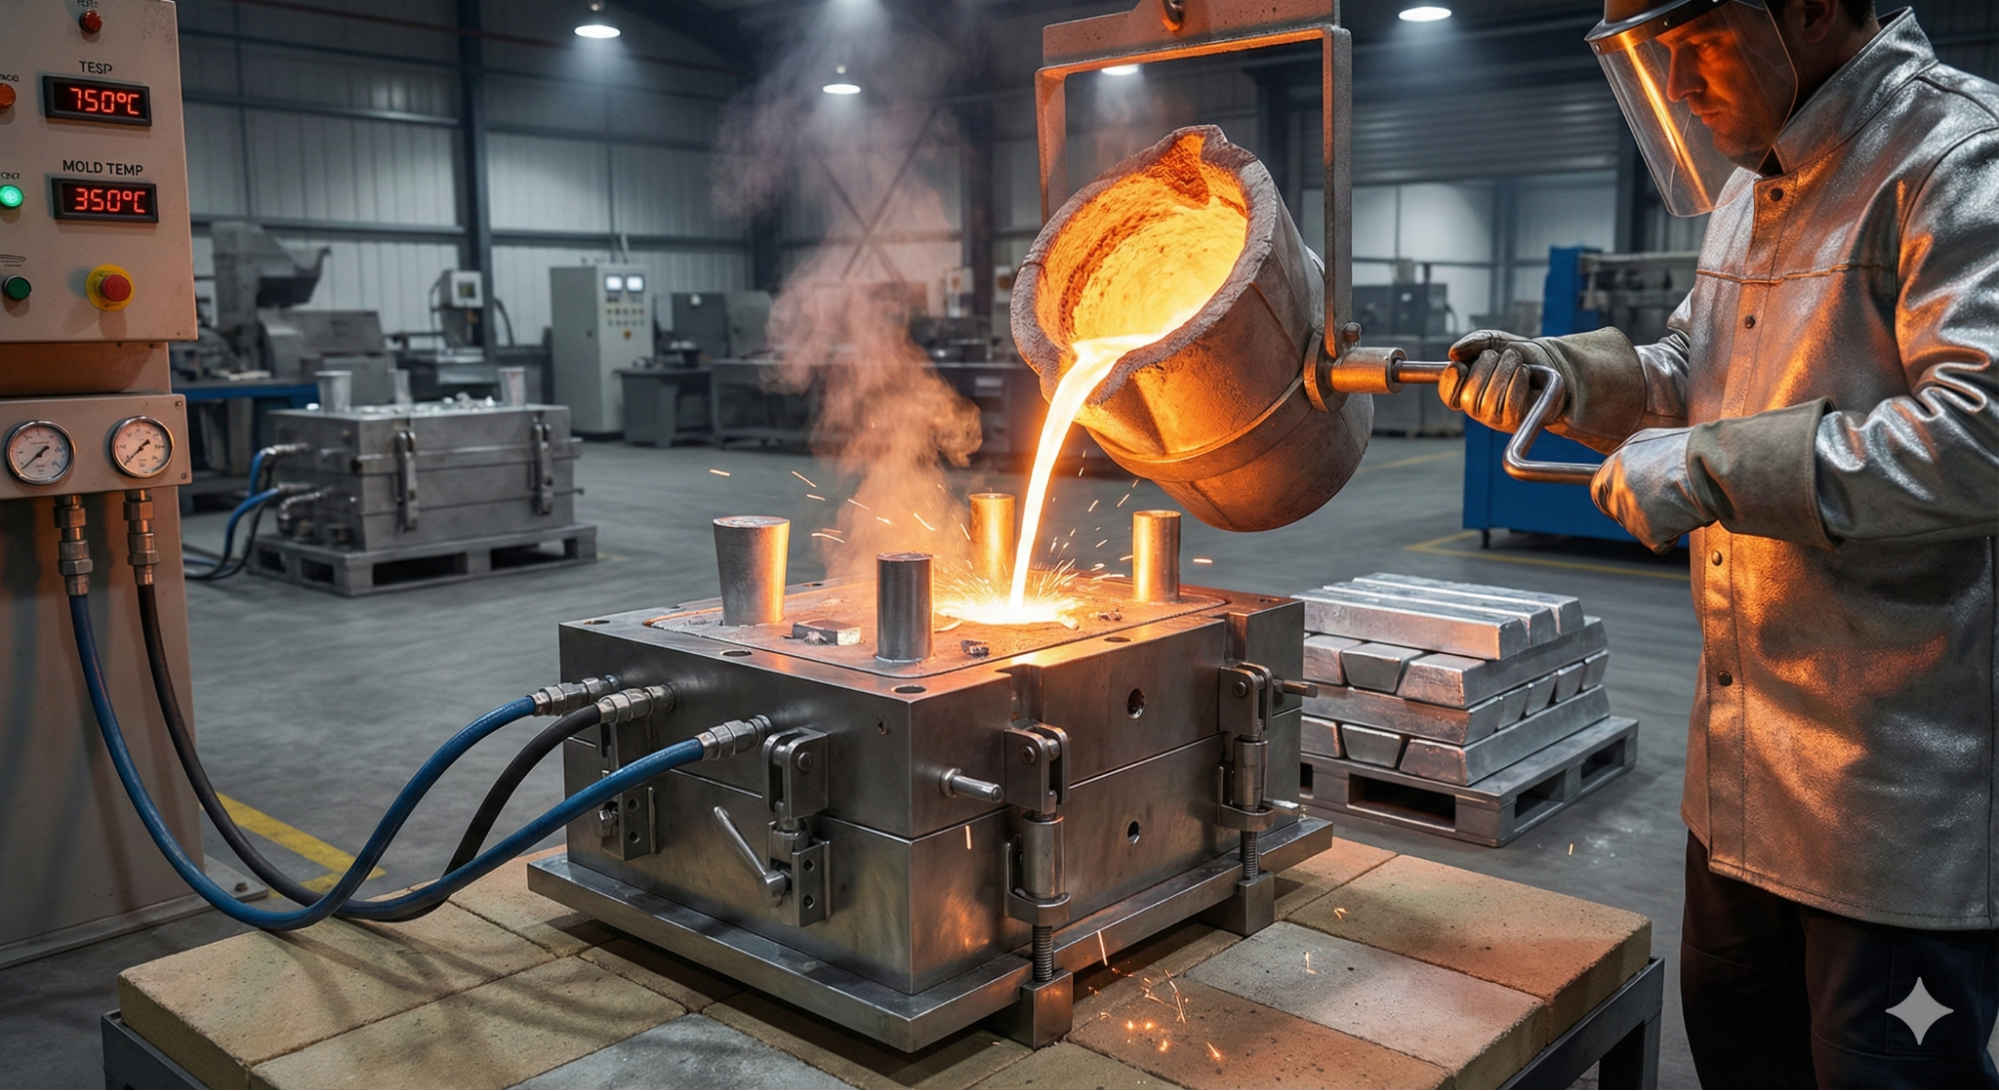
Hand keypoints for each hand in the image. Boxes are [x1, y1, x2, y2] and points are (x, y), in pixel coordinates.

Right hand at [1441, 331, 1551, 433]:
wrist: (1551, 362)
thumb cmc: (1519, 354)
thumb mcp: (1495, 341)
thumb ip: (1473, 343)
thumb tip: (1453, 353)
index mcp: (1466, 391)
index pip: (1448, 395)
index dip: (1450, 382)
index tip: (1459, 366)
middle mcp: (1478, 409)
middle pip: (1469, 394)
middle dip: (1487, 365)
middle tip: (1503, 356)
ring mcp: (1496, 418)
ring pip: (1491, 398)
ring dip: (1507, 369)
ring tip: (1518, 363)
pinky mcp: (1516, 421)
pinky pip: (1510, 402)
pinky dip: (1519, 381)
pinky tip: (1526, 374)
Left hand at [1592, 428, 1716, 552]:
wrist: (1711, 464)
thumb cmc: (1689, 450)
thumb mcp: (1650, 442)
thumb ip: (1631, 460)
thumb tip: (1629, 470)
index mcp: (1614, 465)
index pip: (1599, 491)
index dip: (1611, 498)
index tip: (1624, 503)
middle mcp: (1617, 489)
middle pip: (1616, 511)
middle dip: (1633, 514)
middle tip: (1656, 511)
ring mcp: (1630, 511)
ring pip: (1639, 527)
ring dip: (1658, 521)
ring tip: (1681, 501)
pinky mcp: (1647, 532)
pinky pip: (1658, 542)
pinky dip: (1672, 535)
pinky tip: (1686, 516)